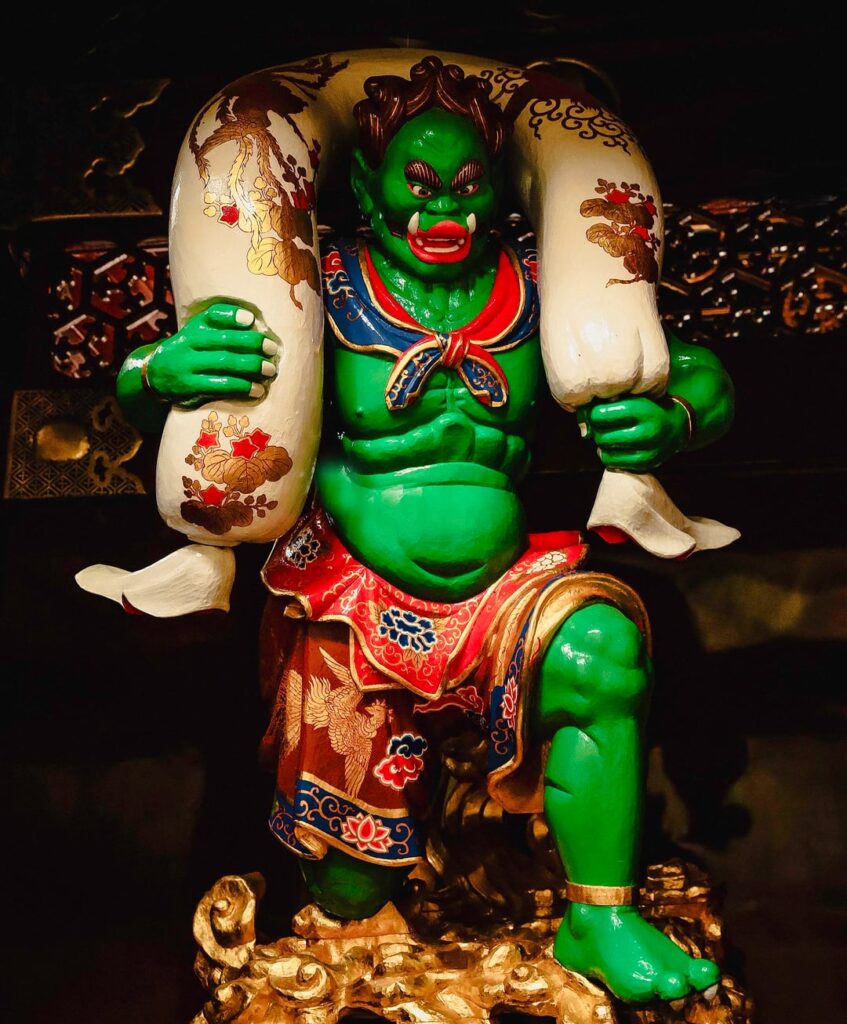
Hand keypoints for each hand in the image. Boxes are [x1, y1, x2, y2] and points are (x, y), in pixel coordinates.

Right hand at [145, 302, 277, 405]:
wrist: (154, 376)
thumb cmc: (188, 353)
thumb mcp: (196, 334)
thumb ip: (220, 327)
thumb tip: (255, 325)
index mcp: (193, 328)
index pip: (212, 316)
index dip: (231, 316)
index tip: (250, 319)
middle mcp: (188, 343)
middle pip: (223, 341)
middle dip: (251, 343)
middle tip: (273, 348)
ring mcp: (187, 366)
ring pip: (223, 363)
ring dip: (251, 366)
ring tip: (270, 370)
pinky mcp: (189, 387)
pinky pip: (220, 385)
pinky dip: (241, 387)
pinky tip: (257, 389)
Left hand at [578, 396, 688, 472]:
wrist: (677, 426)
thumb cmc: (647, 407)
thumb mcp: (632, 396)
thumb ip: (606, 404)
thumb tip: (583, 427)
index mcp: (642, 409)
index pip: (599, 414)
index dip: (592, 413)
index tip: (597, 412)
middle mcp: (646, 431)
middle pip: (600, 434)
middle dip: (597, 430)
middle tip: (603, 425)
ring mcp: (647, 451)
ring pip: (604, 450)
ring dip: (602, 443)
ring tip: (610, 435)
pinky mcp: (645, 464)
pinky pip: (612, 463)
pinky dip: (608, 455)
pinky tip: (615, 447)